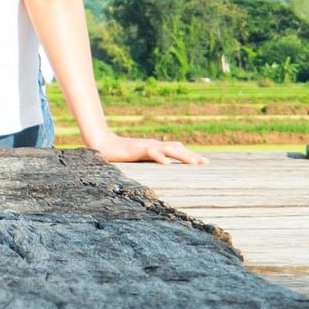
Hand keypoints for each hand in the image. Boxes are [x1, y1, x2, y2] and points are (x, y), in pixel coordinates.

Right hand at [89, 132, 207, 165]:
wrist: (103, 144)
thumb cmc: (120, 153)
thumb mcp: (139, 156)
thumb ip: (151, 158)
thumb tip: (163, 164)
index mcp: (155, 147)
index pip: (176, 148)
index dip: (190, 154)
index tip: (203, 162)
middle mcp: (153, 144)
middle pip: (177, 149)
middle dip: (192, 156)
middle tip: (206, 163)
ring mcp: (146, 146)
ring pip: (168, 150)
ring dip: (183, 156)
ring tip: (195, 163)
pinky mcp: (137, 150)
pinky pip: (151, 153)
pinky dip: (160, 157)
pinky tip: (168, 164)